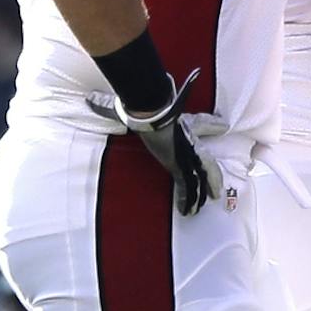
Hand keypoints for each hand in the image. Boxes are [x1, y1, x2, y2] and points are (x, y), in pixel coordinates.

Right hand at [90, 69, 224, 215]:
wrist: (151, 113)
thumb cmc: (143, 110)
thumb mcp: (128, 109)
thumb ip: (108, 106)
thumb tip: (89, 99)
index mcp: (182, 127)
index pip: (202, 124)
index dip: (212, 124)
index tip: (221, 125)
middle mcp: (188, 143)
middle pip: (207, 161)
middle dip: (212, 176)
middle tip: (216, 191)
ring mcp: (185, 155)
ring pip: (203, 175)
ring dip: (205, 189)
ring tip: (209, 203)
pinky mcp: (178, 165)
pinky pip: (187, 185)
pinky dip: (187, 198)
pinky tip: (188, 211)